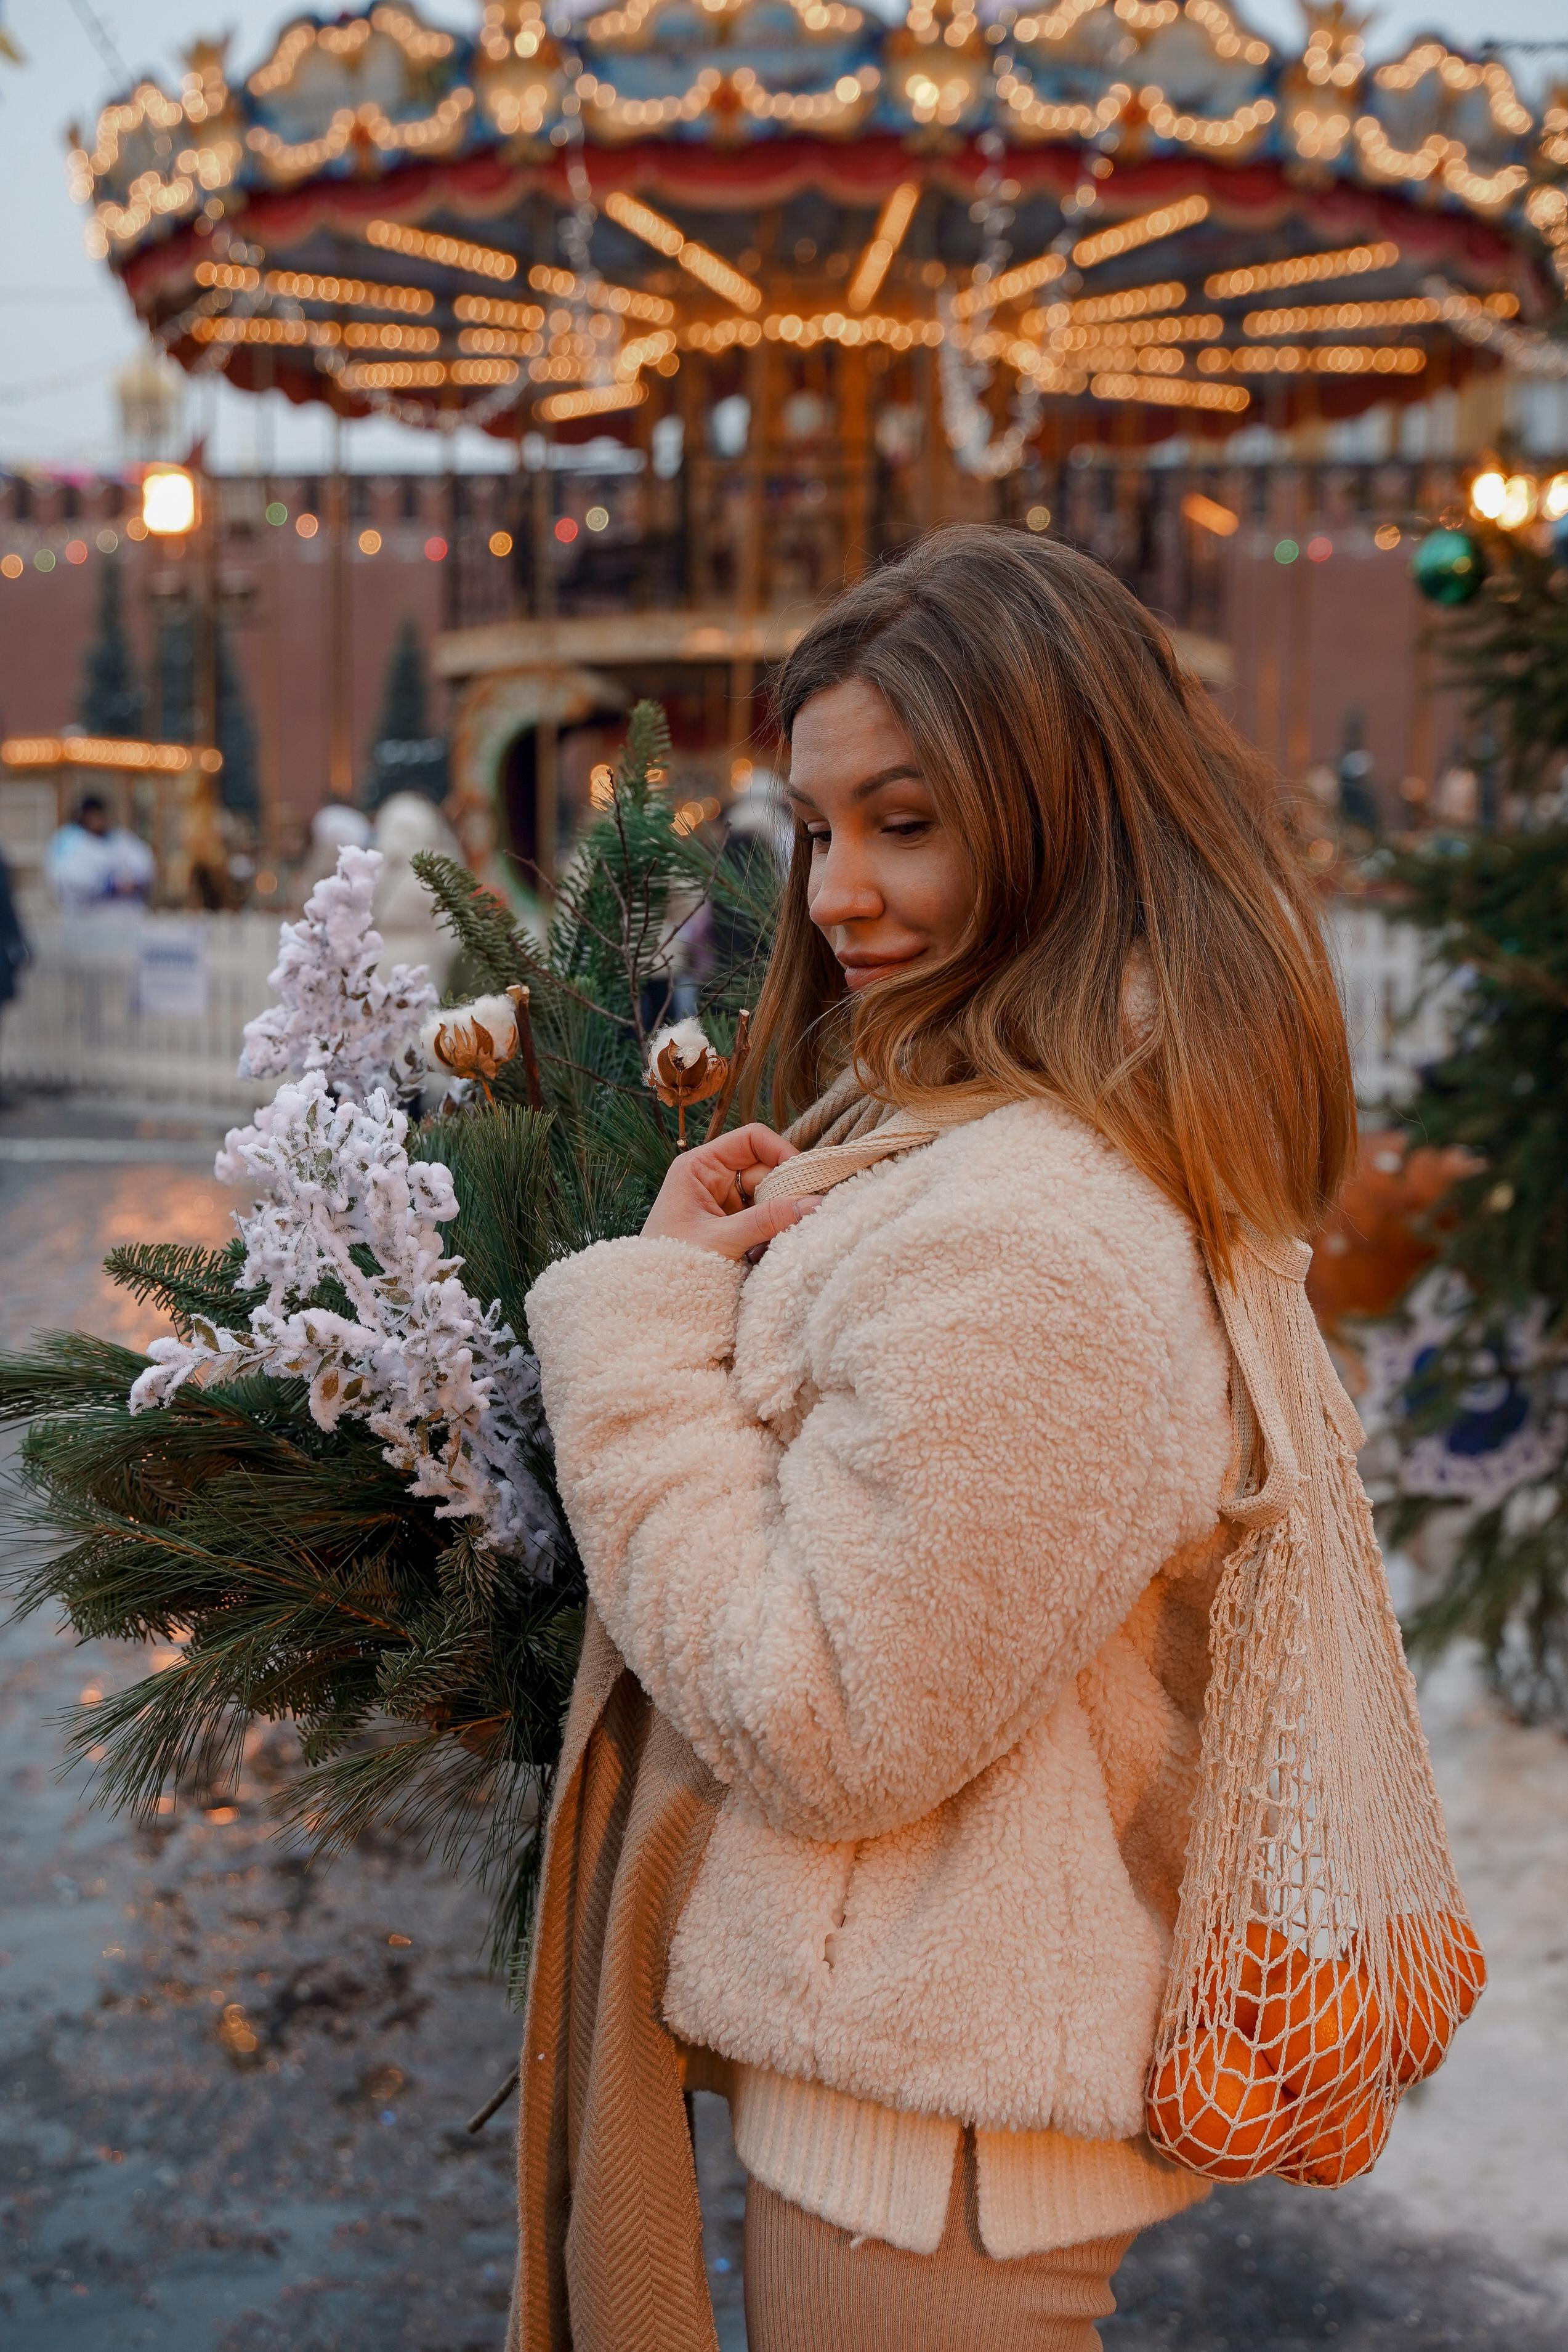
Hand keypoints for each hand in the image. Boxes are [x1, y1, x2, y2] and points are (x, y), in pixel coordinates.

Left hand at [641, 1123, 820, 1260]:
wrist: (650, 1301)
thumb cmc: (670, 1265)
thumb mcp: (720, 1240)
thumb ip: (767, 1220)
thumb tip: (815, 1204)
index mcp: (701, 1167)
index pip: (752, 1140)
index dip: (782, 1151)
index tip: (806, 1179)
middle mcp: (714, 1179)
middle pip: (767, 1170)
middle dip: (785, 1194)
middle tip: (803, 1218)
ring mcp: (724, 1203)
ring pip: (769, 1198)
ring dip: (779, 1219)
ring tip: (777, 1242)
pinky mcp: (732, 1226)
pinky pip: (764, 1220)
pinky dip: (772, 1235)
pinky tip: (764, 1254)